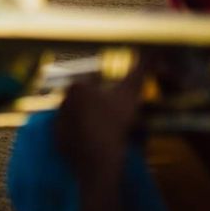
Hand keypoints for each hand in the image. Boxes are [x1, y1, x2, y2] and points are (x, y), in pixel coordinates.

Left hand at [55, 63, 144, 177]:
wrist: (101, 158)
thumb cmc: (116, 123)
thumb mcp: (131, 94)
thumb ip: (140, 69)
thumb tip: (153, 51)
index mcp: (77, 86)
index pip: (96, 83)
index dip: (110, 92)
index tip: (118, 103)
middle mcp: (62, 100)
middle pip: (85, 99)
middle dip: (98, 105)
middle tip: (113, 118)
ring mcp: (57, 120)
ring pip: (77, 115)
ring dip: (88, 119)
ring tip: (105, 129)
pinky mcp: (57, 138)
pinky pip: (69, 133)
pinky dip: (80, 136)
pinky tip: (93, 141)